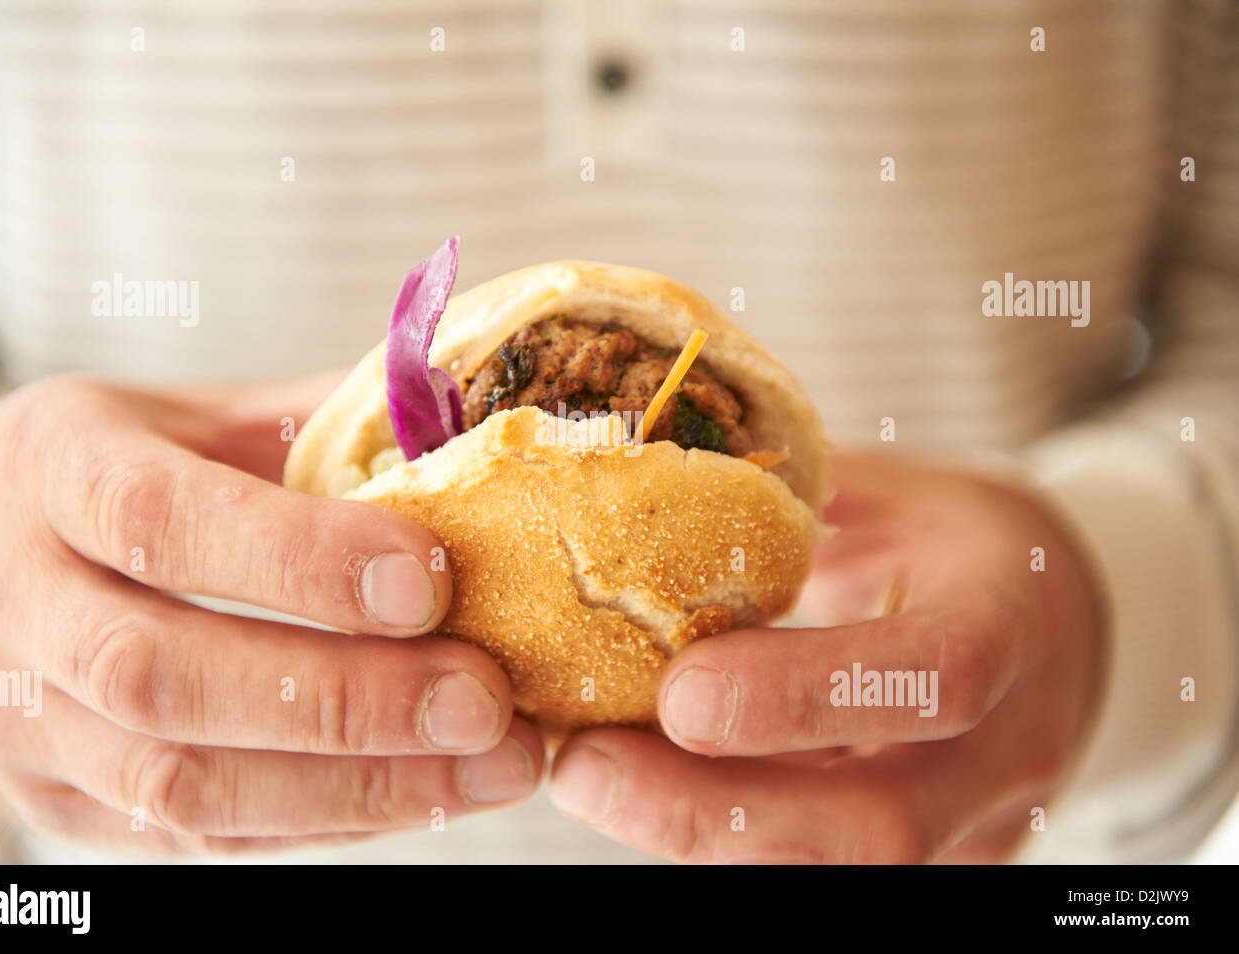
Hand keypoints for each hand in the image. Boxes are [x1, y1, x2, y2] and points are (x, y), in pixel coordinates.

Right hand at [0, 375, 541, 854]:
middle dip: (342, 699)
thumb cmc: (147, 462)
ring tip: (488, 764)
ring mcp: (15, 716)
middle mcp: (7, 595)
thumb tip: (484, 450)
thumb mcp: (221, 417)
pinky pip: (196, 837)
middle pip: (159, 675)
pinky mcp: (53, 798)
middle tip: (483, 701)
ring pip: (175, 784)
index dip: (296, 559)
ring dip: (353, 785)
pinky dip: (326, 820)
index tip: (430, 582)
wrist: (6, 537)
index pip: (157, 519)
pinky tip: (427, 791)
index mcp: (51, 464)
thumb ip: (334, 435)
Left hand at [546, 453, 1106, 862]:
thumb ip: (795, 500)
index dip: (801, 695)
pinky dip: (726, 841)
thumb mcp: (900, 495)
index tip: (677, 689)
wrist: (1059, 627)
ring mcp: (978, 824)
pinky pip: (822, 868)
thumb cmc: (959, 545)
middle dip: (714, 808)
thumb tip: (647, 482)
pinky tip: (646, 796)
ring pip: (838, 869)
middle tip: (585, 768)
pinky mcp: (939, 864)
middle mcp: (1007, 748)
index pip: (931, 677)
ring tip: (592, 782)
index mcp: (1009, 622)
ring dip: (699, 835)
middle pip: (876, 824)